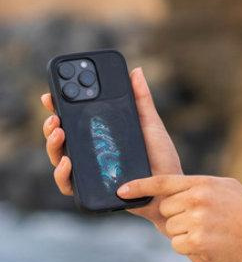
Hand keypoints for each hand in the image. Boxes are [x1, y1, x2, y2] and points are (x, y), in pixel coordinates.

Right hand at [41, 66, 182, 233]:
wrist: (170, 189)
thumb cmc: (162, 158)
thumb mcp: (151, 125)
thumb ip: (141, 100)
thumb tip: (136, 71)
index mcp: (101, 134)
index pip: (74, 118)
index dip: (58, 107)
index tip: (50, 95)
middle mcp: (91, 151)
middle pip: (60, 136)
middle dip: (51, 124)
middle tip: (54, 116)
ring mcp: (89, 170)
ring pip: (58, 157)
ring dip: (52, 145)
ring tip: (59, 133)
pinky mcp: (92, 190)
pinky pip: (68, 184)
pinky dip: (62, 174)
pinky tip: (67, 162)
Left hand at [116, 174, 241, 261]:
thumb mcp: (228, 188)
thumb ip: (201, 185)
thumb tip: (172, 189)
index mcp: (204, 183)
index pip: (163, 182)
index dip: (139, 186)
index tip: (121, 191)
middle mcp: (198, 199)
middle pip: (165, 209)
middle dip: (177, 217)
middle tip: (201, 221)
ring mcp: (198, 220)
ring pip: (170, 228)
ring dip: (184, 234)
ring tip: (210, 232)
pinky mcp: (198, 241)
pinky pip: (177, 245)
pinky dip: (189, 248)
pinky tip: (210, 244)